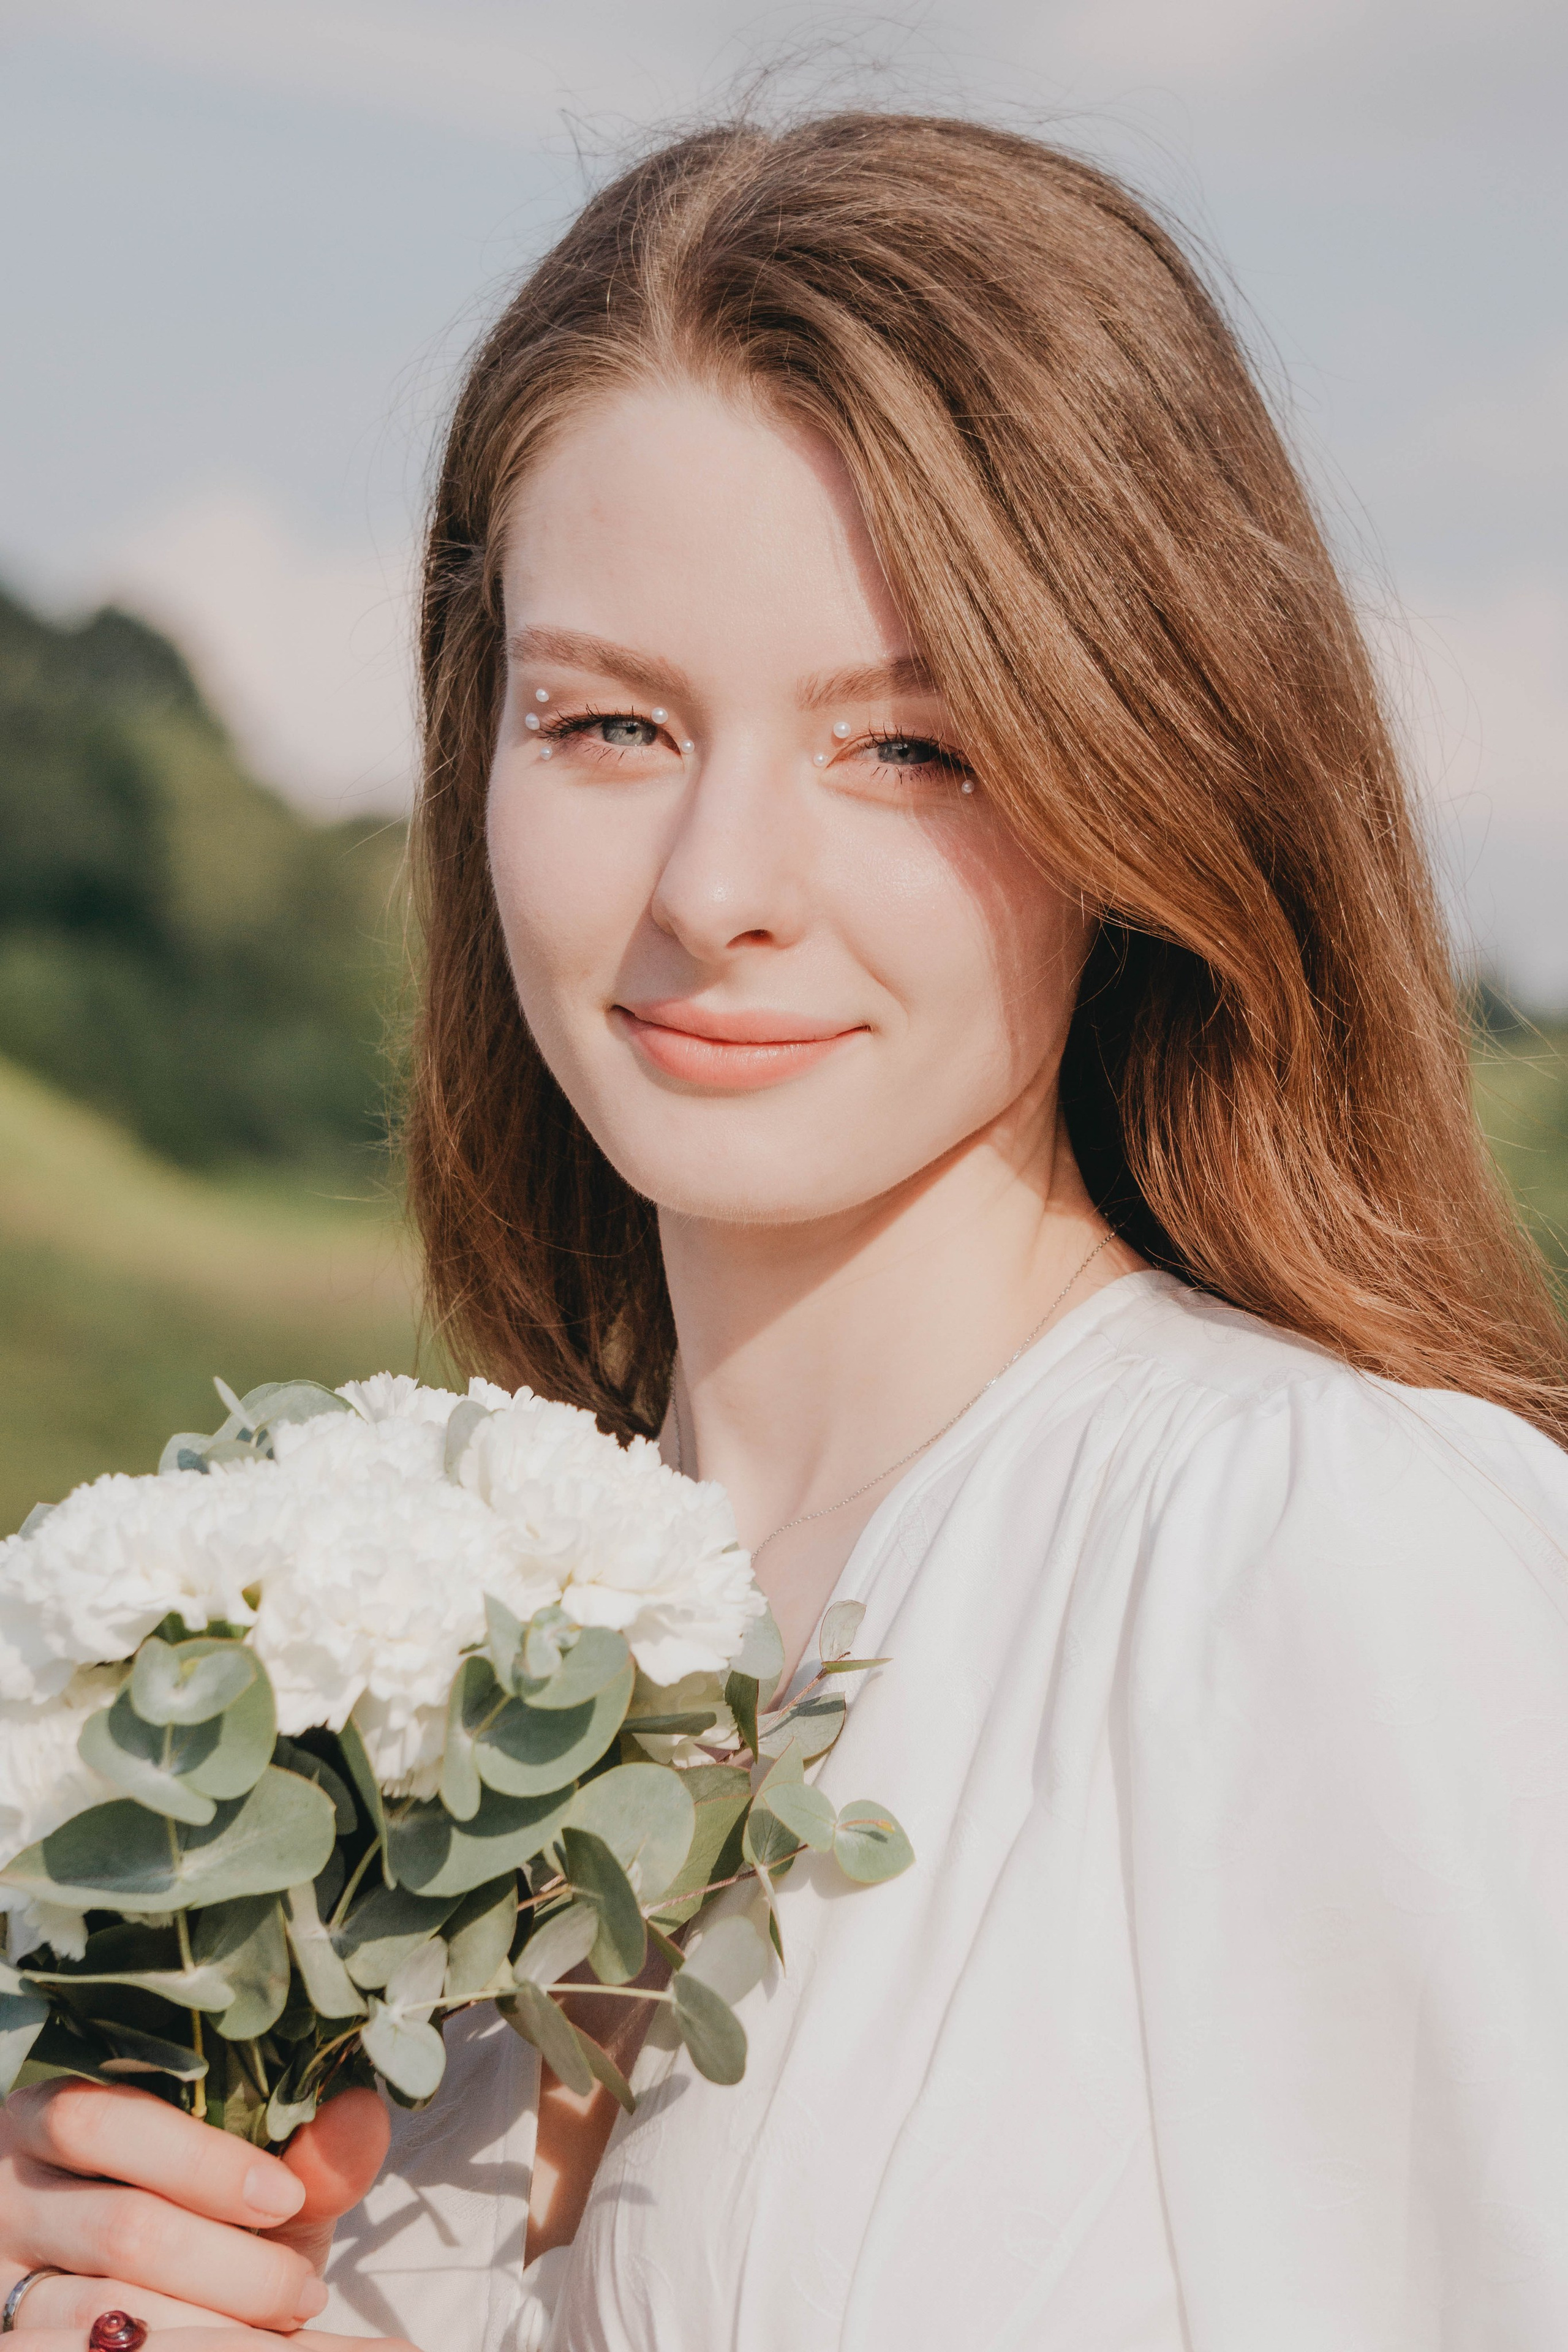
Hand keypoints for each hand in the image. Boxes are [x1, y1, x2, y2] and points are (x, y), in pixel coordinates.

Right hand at [0, 2078, 392, 2335]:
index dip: (201, 2161)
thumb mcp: (245, 2182)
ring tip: (284, 2328)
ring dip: (208, 2323)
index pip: (108, 2124)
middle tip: (306, 2291)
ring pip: (100, 2311)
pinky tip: (235, 2348)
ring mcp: (3, 2277)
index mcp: (57, 2114)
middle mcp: (13, 2191)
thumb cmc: (195, 2217)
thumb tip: (364, 2110)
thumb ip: (304, 2153)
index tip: (287, 2199)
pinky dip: (170, 2350)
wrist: (140, 2294)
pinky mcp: (13, 2339)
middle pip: (120, 2228)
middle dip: (229, 2264)